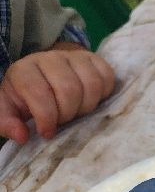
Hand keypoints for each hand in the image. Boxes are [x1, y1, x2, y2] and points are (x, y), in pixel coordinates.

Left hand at [0, 45, 114, 143]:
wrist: (42, 75)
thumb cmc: (24, 97)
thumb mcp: (7, 110)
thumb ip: (7, 123)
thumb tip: (22, 136)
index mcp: (24, 70)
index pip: (40, 93)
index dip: (46, 117)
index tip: (47, 132)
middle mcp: (50, 58)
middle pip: (70, 89)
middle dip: (69, 114)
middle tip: (63, 121)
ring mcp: (74, 56)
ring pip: (92, 84)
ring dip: (87, 107)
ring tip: (77, 113)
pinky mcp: (93, 58)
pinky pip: (107, 77)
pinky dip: (103, 95)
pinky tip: (91, 101)